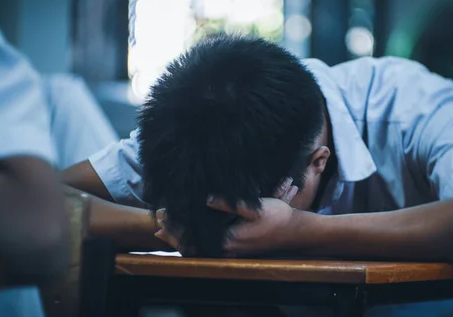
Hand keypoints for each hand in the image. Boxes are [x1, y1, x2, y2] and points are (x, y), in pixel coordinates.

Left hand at [154, 178, 299, 255]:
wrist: (294, 232)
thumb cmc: (276, 217)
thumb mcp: (253, 207)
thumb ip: (228, 204)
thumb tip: (205, 199)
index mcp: (229, 239)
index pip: (195, 236)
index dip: (177, 227)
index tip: (163, 216)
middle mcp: (228, 250)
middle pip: (194, 244)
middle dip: (175, 233)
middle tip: (158, 221)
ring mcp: (232, 252)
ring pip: (201, 246)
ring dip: (184, 237)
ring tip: (167, 228)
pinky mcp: (236, 250)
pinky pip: (209, 247)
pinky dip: (196, 241)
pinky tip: (188, 236)